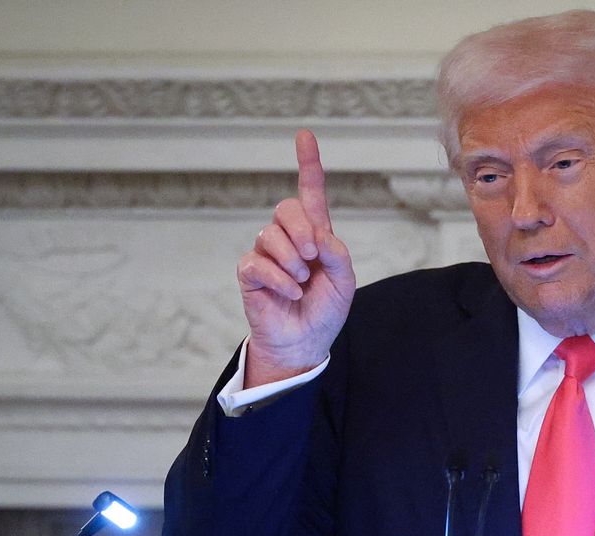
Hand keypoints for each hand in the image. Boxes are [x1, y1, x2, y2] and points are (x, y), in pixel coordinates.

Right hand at [237, 129, 355, 387]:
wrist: (306, 340)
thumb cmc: (325, 309)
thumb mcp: (344, 281)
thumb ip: (337, 254)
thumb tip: (319, 235)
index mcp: (316, 234)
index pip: (310, 193)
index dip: (308, 164)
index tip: (305, 135)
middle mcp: (289, 238)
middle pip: (286, 208)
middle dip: (302, 229)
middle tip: (314, 255)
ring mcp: (267, 253)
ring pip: (271, 235)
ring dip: (292, 261)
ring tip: (302, 280)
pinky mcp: (250, 272)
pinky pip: (257, 262)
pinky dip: (279, 278)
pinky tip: (290, 291)